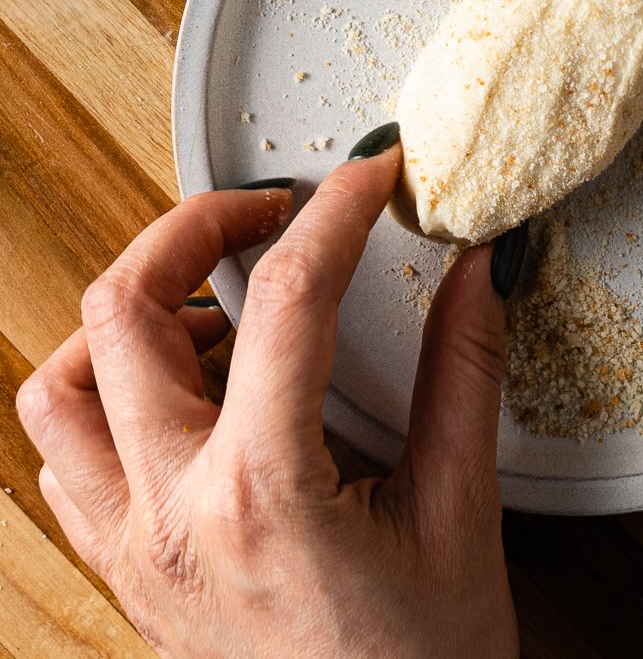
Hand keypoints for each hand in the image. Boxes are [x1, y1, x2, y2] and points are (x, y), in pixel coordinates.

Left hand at [16, 146, 520, 658]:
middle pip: (121, 312)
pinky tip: (184, 392)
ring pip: (58, 388)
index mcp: (265, 493)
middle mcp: (173, 516)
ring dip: (125, 316)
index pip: (286, 298)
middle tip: (267, 208)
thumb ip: (463, 375)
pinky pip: (65, 461)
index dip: (337, 210)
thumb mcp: (462, 515)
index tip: (371, 174)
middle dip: (192, 226)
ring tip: (212, 304)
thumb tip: (477, 270)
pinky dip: (104, 395)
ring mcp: (134, 551)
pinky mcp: (126, 576)